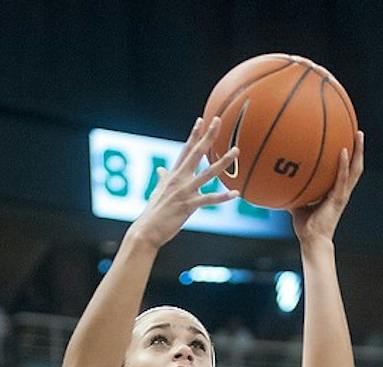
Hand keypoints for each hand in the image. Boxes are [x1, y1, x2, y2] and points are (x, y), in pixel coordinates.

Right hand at [130, 117, 238, 249]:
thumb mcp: (158, 191)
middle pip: (197, 152)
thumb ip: (163, 178)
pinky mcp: (188, 206)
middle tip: (218, 120)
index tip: (201, 120)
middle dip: (208, 136)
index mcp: (173, 174)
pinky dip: (223, 197)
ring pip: (208, 173)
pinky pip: (209, 199)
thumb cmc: (153, 213)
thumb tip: (161, 170)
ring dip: (223, 162)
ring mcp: (185, 191)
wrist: (147, 230)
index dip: (194, 135)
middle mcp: (179, 178)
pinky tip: (236, 193)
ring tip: (236, 151)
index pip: (185, 150)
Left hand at [292, 131, 364, 245]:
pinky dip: (343, 165)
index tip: (347, 140)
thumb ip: (293, 192)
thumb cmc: (306, 227)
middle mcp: (342, 191)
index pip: (345, 171)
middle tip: (358, 131)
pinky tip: (343, 151)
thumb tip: (279, 181)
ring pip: (355, 170)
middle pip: (355, 166)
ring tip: (358, 134)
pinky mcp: (338, 199)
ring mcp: (342, 195)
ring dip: (358, 152)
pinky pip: (342, 179)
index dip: (348, 157)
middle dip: (358, 149)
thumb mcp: (297, 205)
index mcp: (335, 192)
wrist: (312, 241)